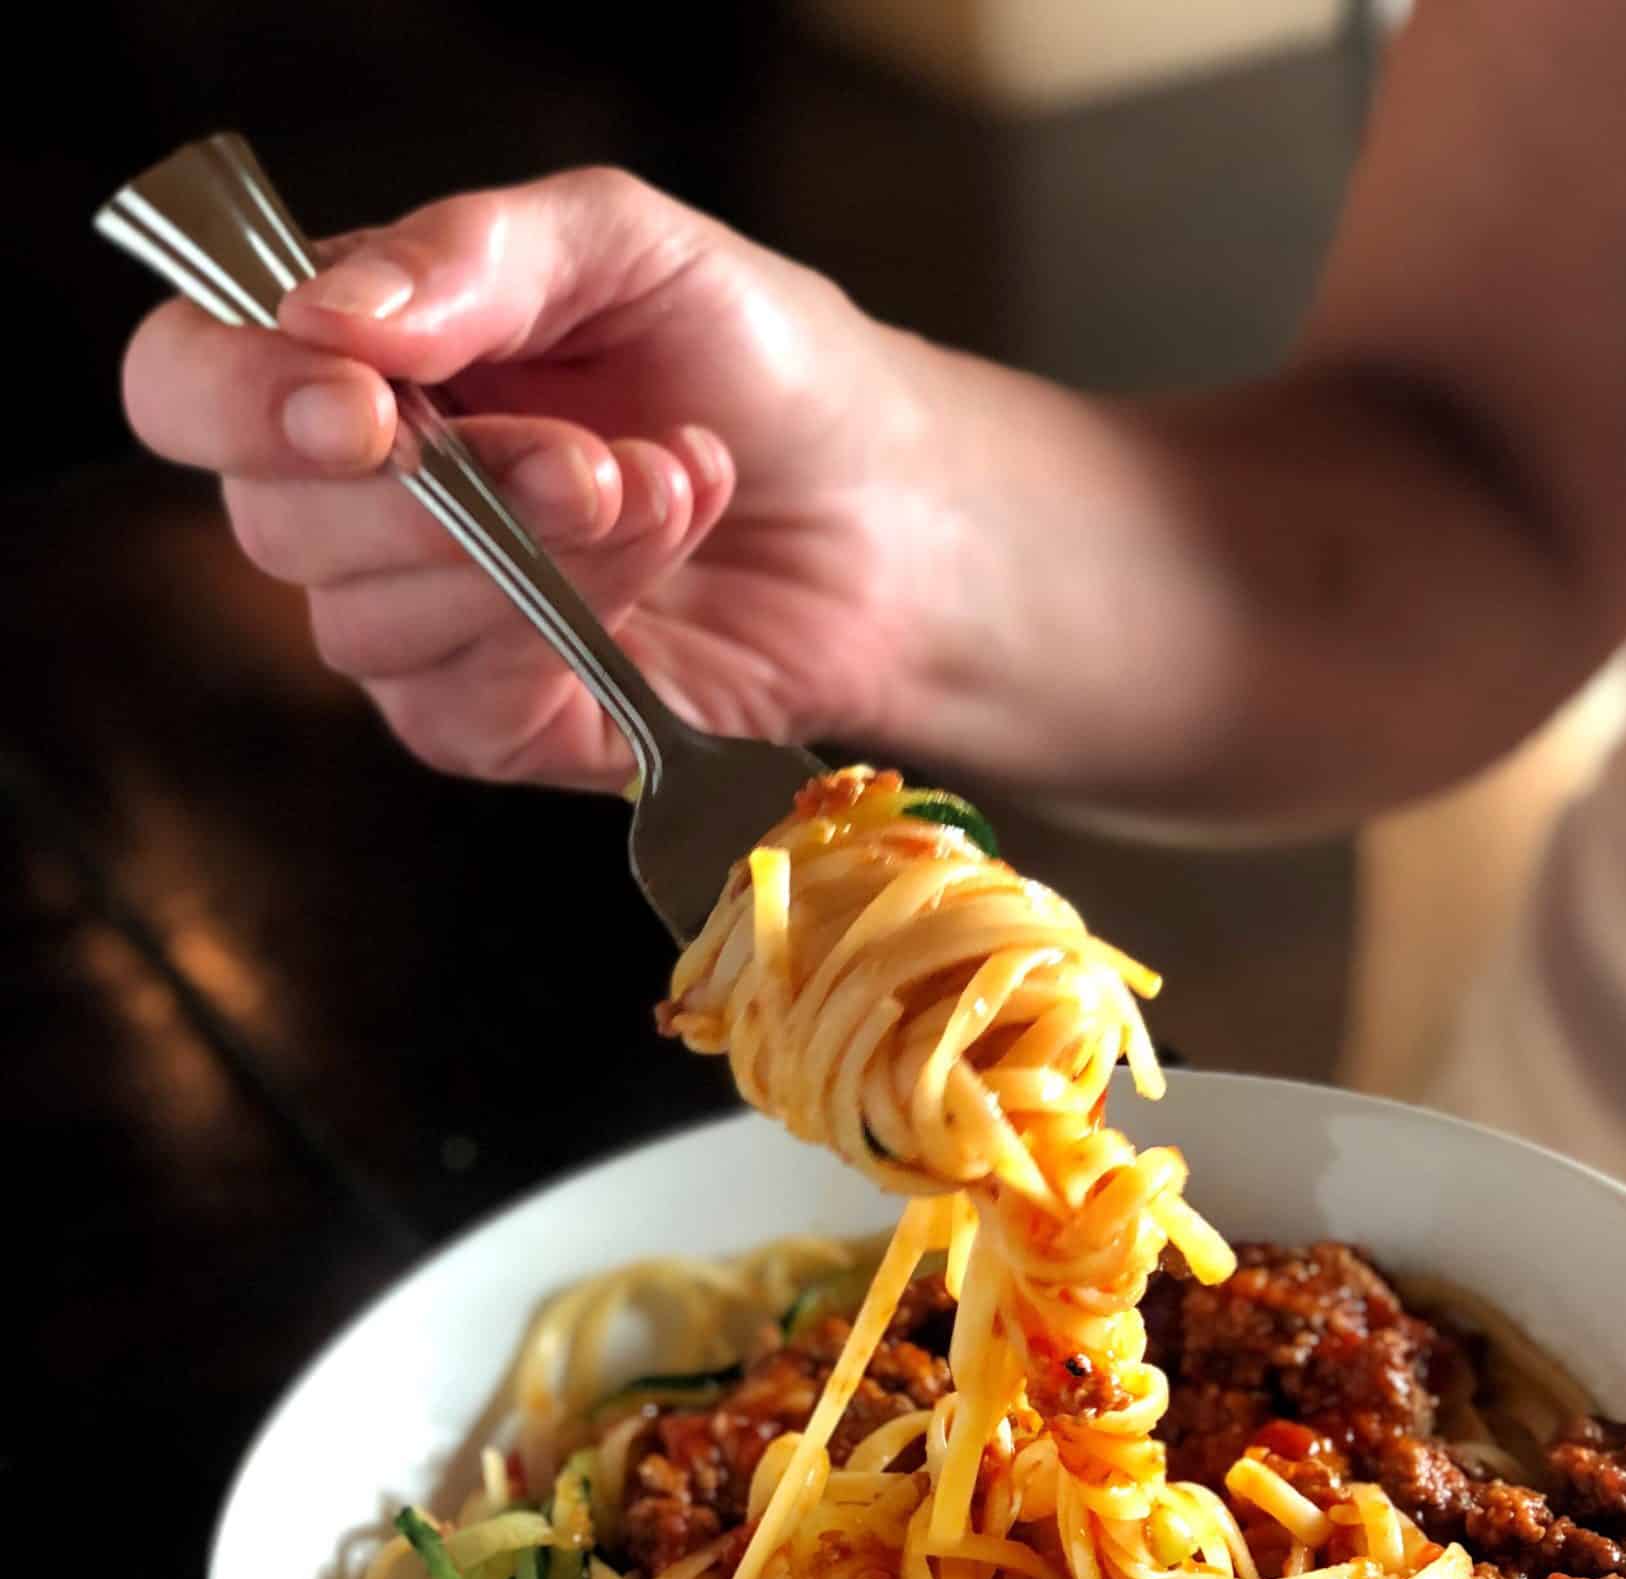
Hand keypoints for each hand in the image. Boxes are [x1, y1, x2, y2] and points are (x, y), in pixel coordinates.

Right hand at [120, 168, 941, 786]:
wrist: (884, 509)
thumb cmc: (753, 364)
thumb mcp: (625, 249)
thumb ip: (473, 258)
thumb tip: (332, 317)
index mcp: (345, 362)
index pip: (186, 386)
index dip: (242, 401)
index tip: (367, 407)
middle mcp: (353, 502)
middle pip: (277, 525)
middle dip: (452, 490)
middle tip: (597, 455)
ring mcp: (415, 626)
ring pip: (369, 628)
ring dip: (536, 561)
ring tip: (668, 487)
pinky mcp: (491, 726)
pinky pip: (457, 708)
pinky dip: (565, 639)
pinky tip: (657, 574)